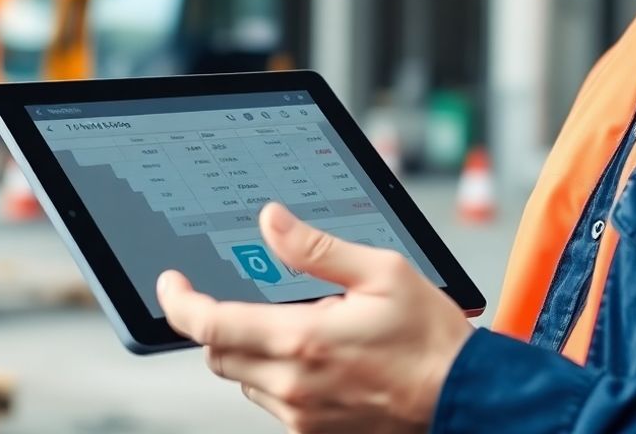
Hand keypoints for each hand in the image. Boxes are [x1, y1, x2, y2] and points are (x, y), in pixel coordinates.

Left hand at [157, 202, 473, 433]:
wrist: (464, 398)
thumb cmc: (432, 339)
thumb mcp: (382, 272)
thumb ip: (316, 248)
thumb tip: (271, 222)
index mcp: (303, 340)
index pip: (212, 326)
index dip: (179, 303)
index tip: (171, 283)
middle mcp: (293, 385)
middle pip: (218, 354)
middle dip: (220, 323)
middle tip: (249, 296)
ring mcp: (301, 415)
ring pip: (243, 379)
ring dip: (251, 349)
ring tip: (302, 326)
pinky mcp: (313, 432)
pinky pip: (272, 401)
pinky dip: (277, 374)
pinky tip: (318, 357)